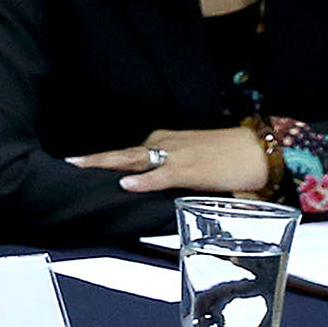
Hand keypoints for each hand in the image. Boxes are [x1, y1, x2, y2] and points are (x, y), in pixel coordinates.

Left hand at [75, 127, 270, 196]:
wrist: (258, 150)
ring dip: (106, 165)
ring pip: (133, 160)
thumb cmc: (229, 156)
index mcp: (165, 142)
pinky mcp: (190, 170)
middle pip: (122, 153)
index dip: (104, 160)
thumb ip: (171, 170)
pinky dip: (143, 181)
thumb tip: (152, 184)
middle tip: (69, 163)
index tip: (81, 164)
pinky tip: (126, 184)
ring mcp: (176, 156)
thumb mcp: (194, 159)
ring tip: (82, 168)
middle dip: (94, 160)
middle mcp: (165, 145)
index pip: (128, 152)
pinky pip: (160, 176)